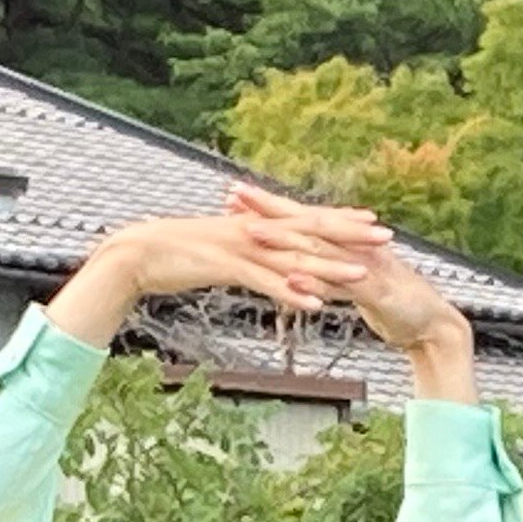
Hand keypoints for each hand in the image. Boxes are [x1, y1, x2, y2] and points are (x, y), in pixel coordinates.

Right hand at [46, 203, 396, 347]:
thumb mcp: (217, 254)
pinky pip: (266, 281)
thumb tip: (263, 264)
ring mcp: (241, 247)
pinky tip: (315, 303)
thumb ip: (244, 257)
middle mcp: (253, 229)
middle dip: (350, 234)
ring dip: (330, 267)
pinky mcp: (226, 267)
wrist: (136, 254)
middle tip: (386, 237)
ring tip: (364, 275)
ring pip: (294, 256)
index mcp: (253, 223)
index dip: (339, 220)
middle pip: (310, 231)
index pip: (304, 218)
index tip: (370, 221)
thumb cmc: (174, 256)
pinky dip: (291, 291)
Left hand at [229, 185, 477, 400]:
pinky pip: (341, 285)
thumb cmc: (396, 307)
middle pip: (305, 222)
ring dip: (284, 241)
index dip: (271, 205)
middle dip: (268, 208)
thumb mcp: (357, 287)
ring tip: (251, 233)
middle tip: (233, 195)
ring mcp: (365, 267)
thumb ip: (331, 275)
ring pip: (319, 250)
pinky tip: (291, 281)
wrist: (434, 326)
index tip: (237, 194)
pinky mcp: (376, 292)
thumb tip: (302, 270)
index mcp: (348, 244)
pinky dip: (315, 283)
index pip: (303, 218)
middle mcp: (355, 247)